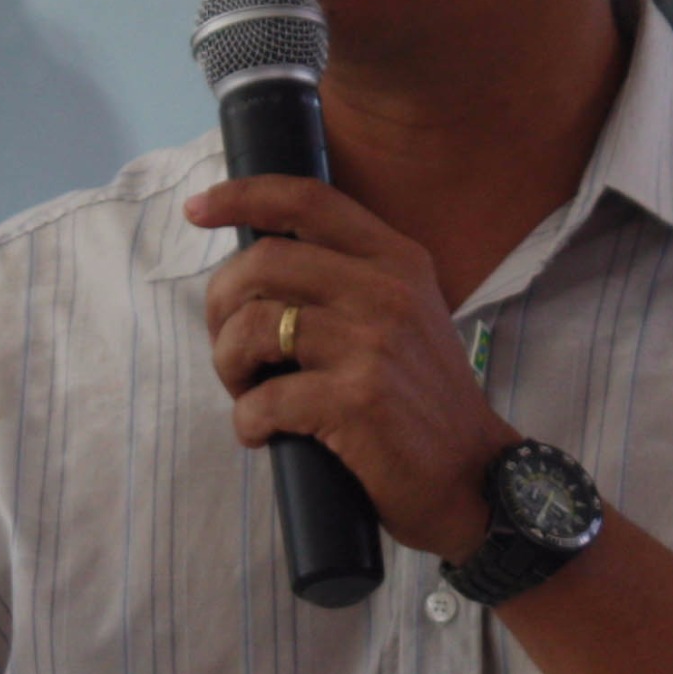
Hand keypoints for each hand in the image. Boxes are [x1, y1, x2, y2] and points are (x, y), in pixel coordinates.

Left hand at [185, 175, 519, 558]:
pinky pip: (263, 400)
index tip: (197, 209)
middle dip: (220, 305)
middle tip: (230, 348)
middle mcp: (386, 290)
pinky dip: (247, 421)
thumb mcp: (404, 316)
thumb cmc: (422, 400)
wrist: (475, 476)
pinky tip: (262, 434)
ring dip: (228, 365)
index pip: (308, 201)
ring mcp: (372, 344)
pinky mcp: (357, 400)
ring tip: (246, 391)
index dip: (242, 196)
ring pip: (252, 328)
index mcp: (396, 260)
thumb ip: (349, 281)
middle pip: (262, 263)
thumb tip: (259, 267)